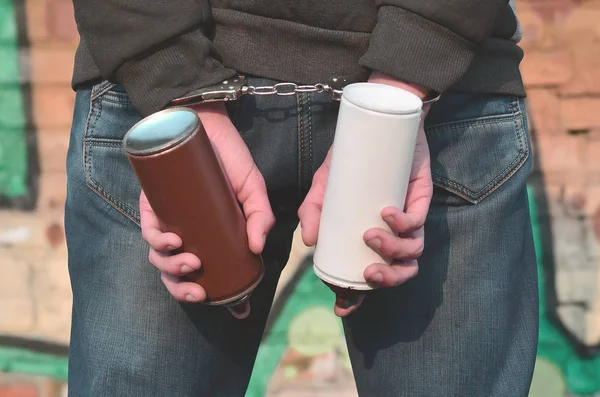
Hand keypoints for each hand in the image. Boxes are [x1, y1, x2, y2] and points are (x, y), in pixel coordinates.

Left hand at [140, 102, 274, 319]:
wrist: (206, 122)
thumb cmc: (230, 157)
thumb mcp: (253, 189)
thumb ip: (260, 216)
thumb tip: (257, 248)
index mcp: (212, 235)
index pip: (212, 272)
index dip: (221, 296)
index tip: (238, 310)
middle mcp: (189, 232)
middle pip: (179, 274)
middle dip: (185, 291)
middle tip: (199, 292)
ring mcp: (169, 219)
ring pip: (160, 258)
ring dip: (172, 270)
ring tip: (191, 263)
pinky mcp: (151, 203)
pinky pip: (147, 230)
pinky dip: (157, 242)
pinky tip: (171, 242)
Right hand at [298, 73, 433, 316]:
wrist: (380, 123)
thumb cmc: (352, 157)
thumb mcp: (325, 182)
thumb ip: (312, 208)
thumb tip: (308, 241)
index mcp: (368, 237)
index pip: (366, 275)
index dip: (358, 297)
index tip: (344, 307)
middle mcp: (392, 233)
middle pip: (398, 272)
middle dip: (386, 282)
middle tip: (368, 274)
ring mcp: (409, 218)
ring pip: (412, 253)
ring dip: (393, 252)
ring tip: (370, 236)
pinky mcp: (422, 199)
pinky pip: (419, 222)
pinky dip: (404, 225)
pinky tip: (386, 213)